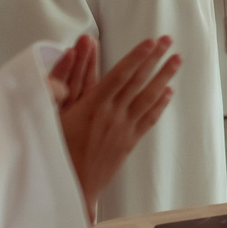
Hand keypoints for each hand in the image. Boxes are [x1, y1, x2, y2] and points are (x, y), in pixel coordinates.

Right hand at [52, 34, 179, 219]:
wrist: (70, 186)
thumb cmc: (53, 150)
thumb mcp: (49, 115)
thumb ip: (58, 83)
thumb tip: (67, 55)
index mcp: (93, 106)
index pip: (121, 74)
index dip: (137, 56)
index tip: (151, 41)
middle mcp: (113, 115)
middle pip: (139, 81)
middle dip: (155, 59)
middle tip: (169, 40)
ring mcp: (123, 128)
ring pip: (149, 97)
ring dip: (164, 76)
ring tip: (177, 60)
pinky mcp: (128, 142)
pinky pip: (149, 118)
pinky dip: (160, 103)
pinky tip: (168, 92)